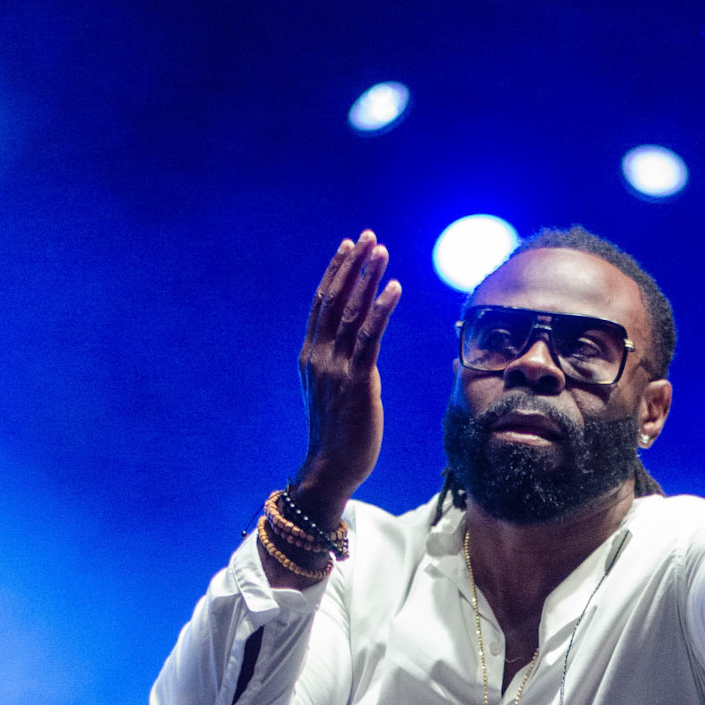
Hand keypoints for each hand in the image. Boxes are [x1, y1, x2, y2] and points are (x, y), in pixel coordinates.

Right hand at [290, 232, 400, 527]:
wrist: (331, 467)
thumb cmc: (337, 435)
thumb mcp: (333, 393)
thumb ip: (341, 366)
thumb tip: (361, 351)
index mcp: (310, 357)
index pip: (321, 305)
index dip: (336, 273)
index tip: (348, 247)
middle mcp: (319, 357)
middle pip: (334, 300)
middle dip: (352, 266)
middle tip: (367, 237)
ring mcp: (336, 369)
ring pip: (351, 313)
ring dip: (367, 279)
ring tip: (381, 251)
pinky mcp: (357, 382)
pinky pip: (370, 338)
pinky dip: (381, 310)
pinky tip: (394, 288)